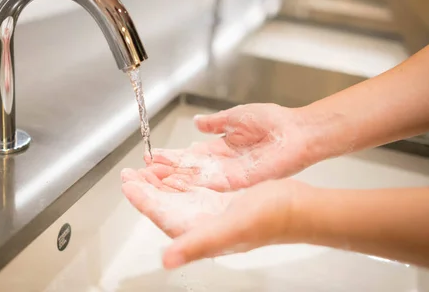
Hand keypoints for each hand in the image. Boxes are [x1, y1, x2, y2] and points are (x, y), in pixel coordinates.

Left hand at [121, 168, 311, 268]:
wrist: (300, 210)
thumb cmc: (272, 220)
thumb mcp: (231, 227)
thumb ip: (198, 243)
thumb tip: (167, 259)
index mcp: (199, 231)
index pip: (161, 214)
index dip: (142, 199)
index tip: (127, 183)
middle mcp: (203, 224)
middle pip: (166, 205)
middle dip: (146, 189)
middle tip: (130, 173)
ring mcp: (213, 213)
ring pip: (178, 197)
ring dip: (162, 183)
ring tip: (147, 169)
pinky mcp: (224, 202)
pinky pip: (195, 189)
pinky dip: (182, 180)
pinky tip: (177, 173)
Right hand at [144, 104, 318, 190]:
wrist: (297, 131)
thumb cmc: (274, 121)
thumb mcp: (236, 116)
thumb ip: (215, 123)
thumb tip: (197, 123)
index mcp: (220, 148)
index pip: (189, 155)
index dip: (170, 156)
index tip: (151, 156)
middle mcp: (223, 164)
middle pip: (189, 170)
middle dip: (166, 172)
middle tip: (144, 174)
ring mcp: (231, 174)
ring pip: (198, 180)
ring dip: (177, 182)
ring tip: (155, 182)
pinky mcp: (242, 182)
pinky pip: (216, 185)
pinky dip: (198, 187)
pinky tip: (180, 188)